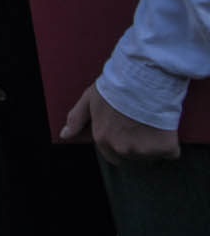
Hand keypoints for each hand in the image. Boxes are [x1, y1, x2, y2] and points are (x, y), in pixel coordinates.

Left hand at [62, 84, 180, 161]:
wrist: (143, 78)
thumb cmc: (116, 86)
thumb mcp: (89, 99)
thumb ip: (76, 119)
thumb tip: (64, 135)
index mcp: (102, 139)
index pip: (112, 156)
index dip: (121, 142)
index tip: (128, 129)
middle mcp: (121, 149)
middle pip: (133, 156)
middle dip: (137, 144)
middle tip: (141, 123)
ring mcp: (143, 150)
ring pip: (151, 154)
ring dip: (153, 142)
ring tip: (151, 120)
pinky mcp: (165, 148)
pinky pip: (171, 152)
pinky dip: (171, 142)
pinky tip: (165, 125)